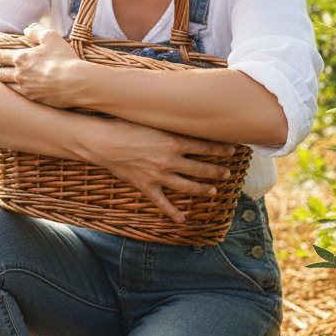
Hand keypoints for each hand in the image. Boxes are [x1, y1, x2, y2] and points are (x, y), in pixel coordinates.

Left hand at [0, 22, 87, 108]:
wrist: (75, 83)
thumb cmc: (63, 58)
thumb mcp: (51, 37)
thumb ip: (37, 31)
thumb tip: (26, 29)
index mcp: (21, 57)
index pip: (0, 55)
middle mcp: (19, 74)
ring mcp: (25, 88)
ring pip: (5, 85)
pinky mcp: (33, 98)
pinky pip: (16, 94)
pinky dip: (11, 91)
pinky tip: (11, 90)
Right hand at [87, 118, 237, 223]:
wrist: (102, 142)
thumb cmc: (125, 125)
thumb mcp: (152, 120)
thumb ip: (170, 122)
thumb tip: (185, 115)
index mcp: (173, 141)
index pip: (204, 146)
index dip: (220, 148)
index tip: (232, 149)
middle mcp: (170, 160)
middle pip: (200, 169)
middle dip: (216, 172)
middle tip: (226, 174)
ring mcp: (159, 176)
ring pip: (187, 187)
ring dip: (203, 190)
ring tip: (213, 192)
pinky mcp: (146, 186)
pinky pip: (163, 203)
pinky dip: (173, 213)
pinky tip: (183, 220)